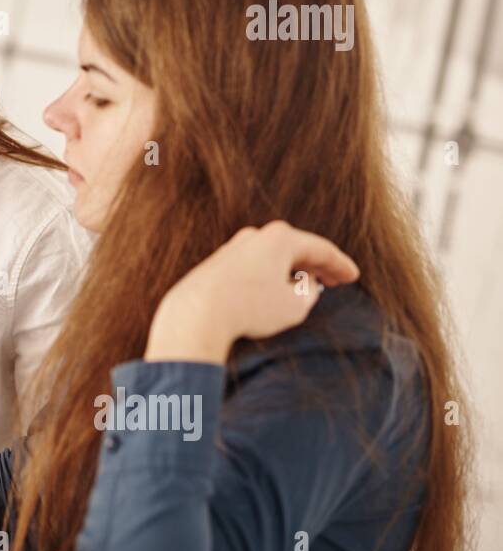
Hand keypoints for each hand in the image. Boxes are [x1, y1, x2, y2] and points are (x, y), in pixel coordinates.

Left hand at [145, 220, 359, 363]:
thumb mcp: (294, 306)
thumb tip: (304, 286)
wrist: (197, 314)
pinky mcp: (218, 264)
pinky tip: (275, 290)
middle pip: (296, 248)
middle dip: (318, 264)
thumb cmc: (249, 309)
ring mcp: (234, 248)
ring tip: (309, 284)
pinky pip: (254, 268)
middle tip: (336, 279)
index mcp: (280, 238)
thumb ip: (308, 292)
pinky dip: (271, 276)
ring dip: (292, 270)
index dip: (341, 265)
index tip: (354, 276)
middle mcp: (255, 236)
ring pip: (273, 257)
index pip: (321, 249)